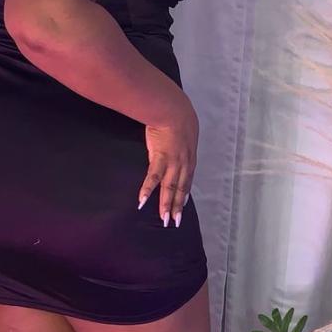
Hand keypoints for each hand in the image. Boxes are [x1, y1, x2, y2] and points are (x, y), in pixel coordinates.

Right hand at [139, 98, 198, 227]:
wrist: (173, 109)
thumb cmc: (177, 115)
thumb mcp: (184, 130)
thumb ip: (180, 141)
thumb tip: (174, 142)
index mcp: (189, 157)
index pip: (186, 181)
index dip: (183, 195)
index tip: (181, 206)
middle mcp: (183, 163)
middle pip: (180, 189)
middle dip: (177, 206)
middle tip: (174, 222)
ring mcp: (173, 162)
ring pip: (170, 188)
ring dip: (166, 204)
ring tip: (164, 219)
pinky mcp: (160, 158)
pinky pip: (153, 178)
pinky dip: (148, 190)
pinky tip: (142, 202)